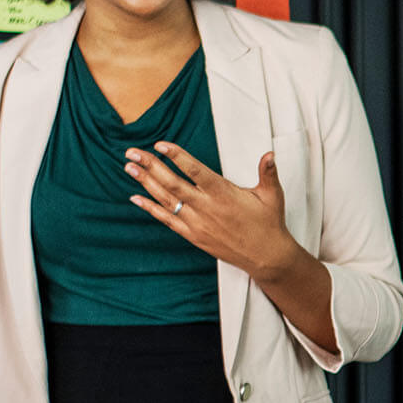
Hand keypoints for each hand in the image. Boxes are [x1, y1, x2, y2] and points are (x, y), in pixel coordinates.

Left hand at [124, 143, 306, 278]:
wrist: (265, 257)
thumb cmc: (268, 224)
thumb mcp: (272, 195)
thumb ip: (267, 172)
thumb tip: (269, 155)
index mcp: (223, 193)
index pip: (194, 170)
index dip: (176, 157)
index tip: (160, 145)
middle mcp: (206, 208)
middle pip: (172, 183)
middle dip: (150, 166)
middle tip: (132, 153)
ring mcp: (197, 223)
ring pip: (166, 200)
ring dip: (146, 183)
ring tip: (130, 168)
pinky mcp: (193, 236)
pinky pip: (167, 220)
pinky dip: (150, 209)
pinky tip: (136, 198)